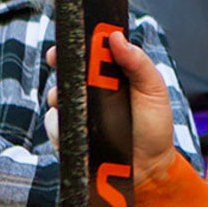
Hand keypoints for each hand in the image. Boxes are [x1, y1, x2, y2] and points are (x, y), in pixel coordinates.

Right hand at [45, 39, 176, 184]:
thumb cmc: (154, 128)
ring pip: (55, 97)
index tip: (72, 40)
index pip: (89, 54)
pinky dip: (61, 124)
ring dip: (61, 96)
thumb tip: (115, 37)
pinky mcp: (68, 135)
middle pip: (66, 71)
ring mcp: (77, 114)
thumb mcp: (153, 91)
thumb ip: (138, 63)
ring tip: (82, 107)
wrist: (148, 169)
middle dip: (59, 63)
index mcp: (111, 76)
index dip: (77, 44)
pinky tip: (79, 130)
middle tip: (56, 59)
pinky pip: (53, 124)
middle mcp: (91, 92)